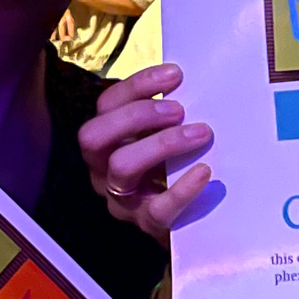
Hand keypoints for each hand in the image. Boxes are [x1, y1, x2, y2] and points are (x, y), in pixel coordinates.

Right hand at [77, 63, 214, 243]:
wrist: (191, 223)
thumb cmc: (177, 168)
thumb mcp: (164, 137)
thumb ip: (168, 114)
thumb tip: (189, 81)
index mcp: (106, 142)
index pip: (106, 105)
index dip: (137, 85)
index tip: (175, 74)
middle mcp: (103, 170)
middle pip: (94, 136)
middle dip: (137, 115)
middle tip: (178, 110)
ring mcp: (122, 200)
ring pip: (122, 167)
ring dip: (161, 143)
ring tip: (200, 133)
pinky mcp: (148, 225)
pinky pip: (158, 208)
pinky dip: (183, 188)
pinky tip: (204, 172)